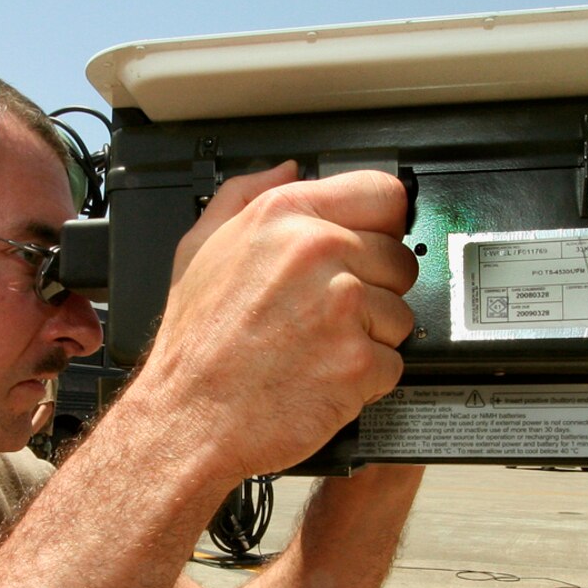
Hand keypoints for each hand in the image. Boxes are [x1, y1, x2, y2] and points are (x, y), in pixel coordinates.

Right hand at [139, 168, 418, 481]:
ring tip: (318, 348)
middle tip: (327, 313)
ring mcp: (343, 307)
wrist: (187, 418)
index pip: (383, 193)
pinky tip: (324, 377)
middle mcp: (319, 252)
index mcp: (285, 215)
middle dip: (374, 287)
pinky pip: (394, 364)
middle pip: (399, 258)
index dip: (381, 223)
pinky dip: (366, 380)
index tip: (370, 243)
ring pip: (400, 314)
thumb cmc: (194, 344)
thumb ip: (246, 194)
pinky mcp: (359, 362)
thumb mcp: (200, 247)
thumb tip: (289, 169)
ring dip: (371, 337)